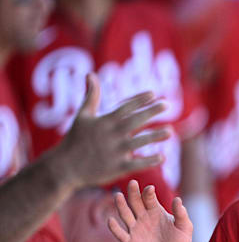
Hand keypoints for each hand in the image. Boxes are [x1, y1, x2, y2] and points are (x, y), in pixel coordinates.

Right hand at [55, 73, 171, 188]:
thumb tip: (90, 74)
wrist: (64, 168)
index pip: (125, 107)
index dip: (139, 100)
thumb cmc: (75, 139)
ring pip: (139, 142)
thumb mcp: (82, 116)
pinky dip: (150, 161)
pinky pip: (137, 164)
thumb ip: (91, 95)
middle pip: (135, 121)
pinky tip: (162, 157)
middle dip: (151, 112)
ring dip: (155, 136)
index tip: (153, 94)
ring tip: (170, 132)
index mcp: (104, 121)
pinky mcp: (117, 167)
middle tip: (167, 105)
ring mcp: (115, 151)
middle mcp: (111, 135)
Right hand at [108, 180, 192, 241]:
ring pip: (125, 215)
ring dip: (121, 205)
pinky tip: (111, 220)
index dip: (149, 193)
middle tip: (132, 183)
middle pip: (135, 203)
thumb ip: (181, 215)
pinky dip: (114, 227)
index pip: (150, 199)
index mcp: (157, 213)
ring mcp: (135, 230)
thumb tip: (178, 199)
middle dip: (133, 193)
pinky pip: (120, 233)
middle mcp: (144, 219)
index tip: (150, 189)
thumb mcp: (185, 229)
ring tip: (118, 195)